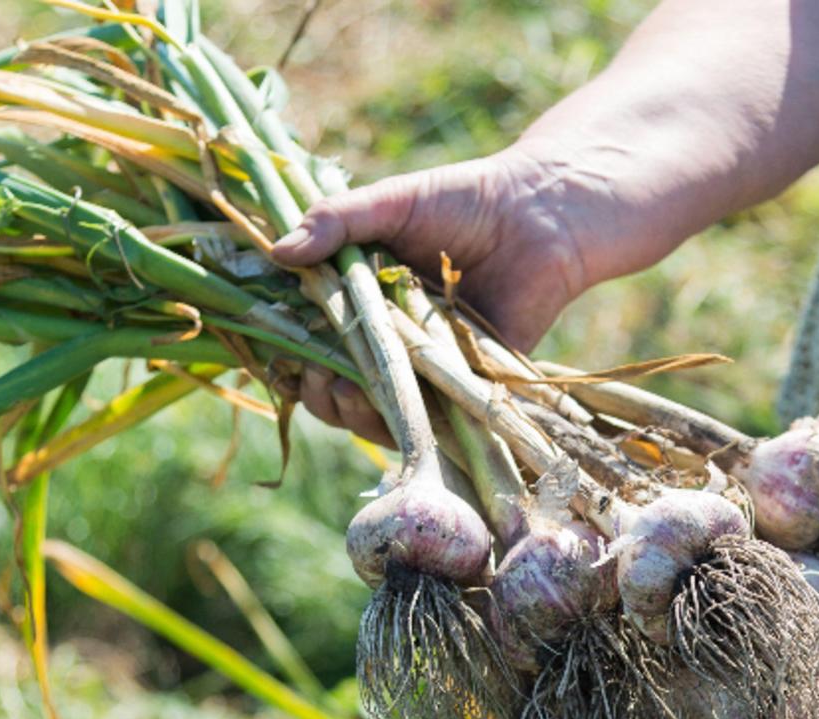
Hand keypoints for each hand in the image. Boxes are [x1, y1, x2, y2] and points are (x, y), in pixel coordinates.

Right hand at [270, 142, 600, 435]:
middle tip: (315, 374)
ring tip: (342, 390)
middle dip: (320, 392)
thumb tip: (277, 251)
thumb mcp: (389, 203)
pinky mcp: (472, 384)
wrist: (541, 211)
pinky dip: (411, 417)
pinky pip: (437, 417)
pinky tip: (390, 401)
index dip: (290, 354)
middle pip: (340, 389)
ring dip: (355, 412)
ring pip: (383, 411)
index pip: (312, 342)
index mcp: (363, 303)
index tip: (278, 349)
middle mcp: (393, 342)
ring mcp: (431, 367)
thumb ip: (336, 222)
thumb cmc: (462, 200)